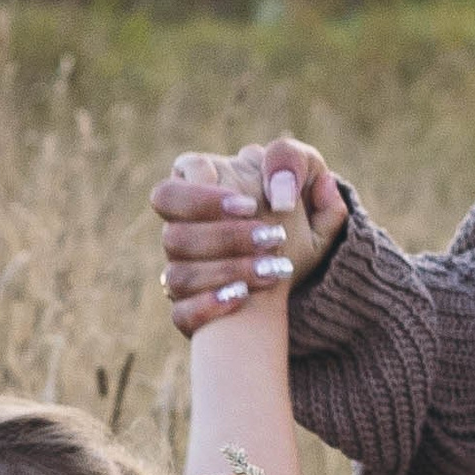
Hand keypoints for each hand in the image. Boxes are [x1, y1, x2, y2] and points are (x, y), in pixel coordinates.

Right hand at [151, 136, 345, 336]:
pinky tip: (244, 296)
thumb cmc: (297, 207)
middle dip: (222, 238)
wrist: (305, 259)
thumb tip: (279, 192)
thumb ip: (291, 161)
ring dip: (227, 271)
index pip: (168, 194)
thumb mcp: (304, 175)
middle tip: (271, 237)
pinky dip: (209, 306)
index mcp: (195, 198)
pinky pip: (182, 313)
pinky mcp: (191, 311)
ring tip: (273, 268)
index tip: (250, 206)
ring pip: (177, 277)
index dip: (202, 199)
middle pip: (170, 236)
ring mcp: (183, 275)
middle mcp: (182, 235)